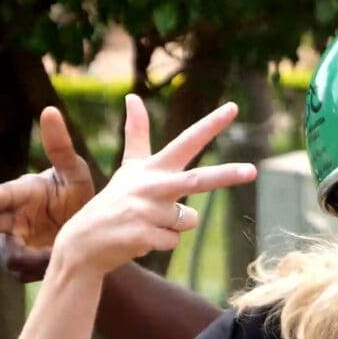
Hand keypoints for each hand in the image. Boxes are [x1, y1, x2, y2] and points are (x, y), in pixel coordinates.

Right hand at [0, 106, 94, 258]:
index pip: (2, 196)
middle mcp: (12, 215)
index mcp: (22, 193)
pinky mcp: (23, 260)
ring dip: (12, 254)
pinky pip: (21, 266)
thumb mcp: (75, 172)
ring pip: (4, 248)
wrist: (90, 229)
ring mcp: (16, 238)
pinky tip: (45, 268)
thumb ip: (61, 147)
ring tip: (27, 264)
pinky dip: (31, 268)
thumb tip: (49, 110)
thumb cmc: (77, 195)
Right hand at [48, 97, 256, 285]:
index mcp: (151, 167)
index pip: (186, 141)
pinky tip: (139, 238)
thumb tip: (133, 96)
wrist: (84, 241)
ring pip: (188, 220)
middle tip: (253, 171)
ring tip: (146, 223)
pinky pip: (173, 240)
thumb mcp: (128, 168)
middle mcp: (150, 184)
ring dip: (172, 226)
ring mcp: (147, 210)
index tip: (234, 108)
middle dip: (228, 175)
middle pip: (198, 179)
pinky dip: (161, 242)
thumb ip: (136, 134)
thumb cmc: (114, 202)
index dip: (210, 124)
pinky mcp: (144, 234)